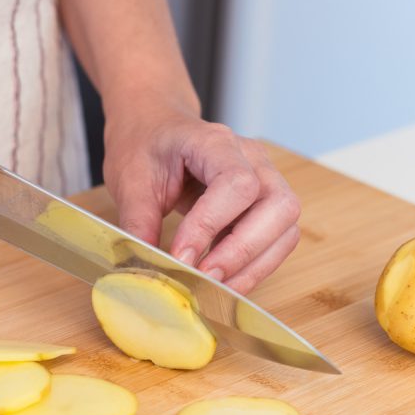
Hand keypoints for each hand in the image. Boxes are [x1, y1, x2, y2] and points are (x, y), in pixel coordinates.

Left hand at [103, 102, 300, 294]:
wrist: (155, 125)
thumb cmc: (145, 144)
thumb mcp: (129, 179)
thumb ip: (137, 222)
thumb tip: (143, 269)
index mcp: (215, 142)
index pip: (236, 184)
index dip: (211, 226)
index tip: (179, 256)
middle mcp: (253, 159)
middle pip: (279, 207)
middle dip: (241, 252)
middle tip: (203, 279)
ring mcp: (266, 180)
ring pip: (285, 229)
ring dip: (253, 266)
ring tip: (213, 288)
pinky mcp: (265, 206)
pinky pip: (277, 241)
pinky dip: (255, 267)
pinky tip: (224, 281)